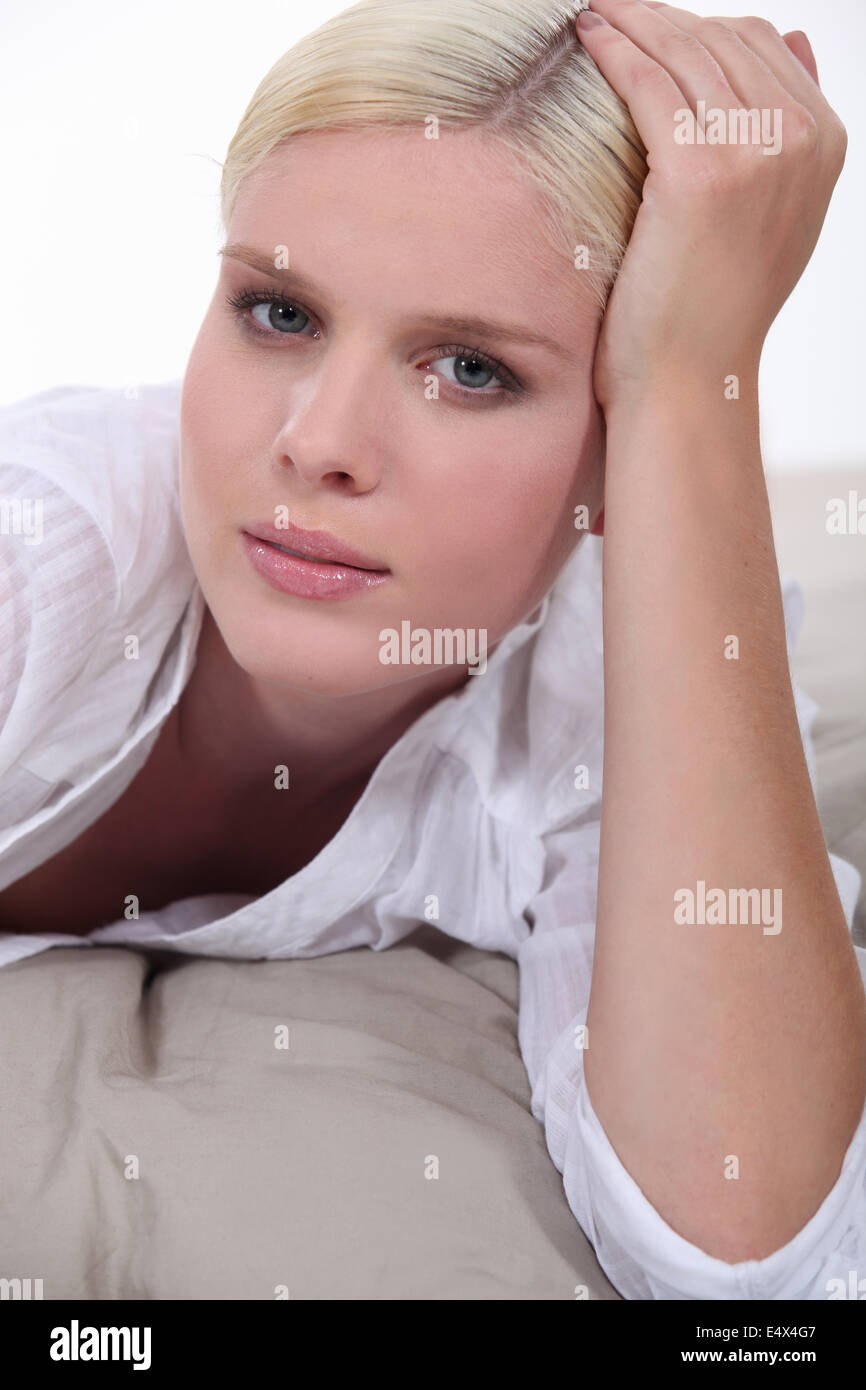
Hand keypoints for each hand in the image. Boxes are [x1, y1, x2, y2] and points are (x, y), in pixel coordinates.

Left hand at [575, 0, 846, 411]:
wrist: (690, 379)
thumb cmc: (714, 308)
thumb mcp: (774, 213)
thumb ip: (787, 131)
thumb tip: (794, 40)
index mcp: (826, 143)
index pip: (760, 45)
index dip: (699, 27)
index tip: (649, 25)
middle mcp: (799, 140)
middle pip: (721, 39)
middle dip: (660, 18)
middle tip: (611, 9)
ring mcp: (754, 152)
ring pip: (682, 51)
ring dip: (631, 20)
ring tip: (593, 14)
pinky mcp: (699, 171)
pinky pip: (647, 81)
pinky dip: (613, 48)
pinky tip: (585, 36)